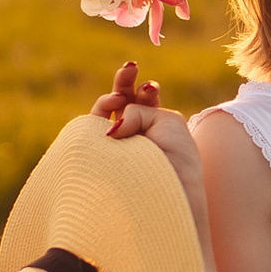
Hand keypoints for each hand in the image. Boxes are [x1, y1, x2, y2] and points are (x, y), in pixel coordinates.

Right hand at [91, 59, 209, 231]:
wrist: (166, 203)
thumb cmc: (177, 168)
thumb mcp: (168, 127)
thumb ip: (139, 112)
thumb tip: (111, 127)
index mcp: (158, 133)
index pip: (145, 105)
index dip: (145, 92)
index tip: (151, 88)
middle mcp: (136, 140)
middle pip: (123, 104)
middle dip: (124, 84)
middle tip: (130, 68)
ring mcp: (118, 151)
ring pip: (106, 114)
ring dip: (114, 93)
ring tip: (122, 85)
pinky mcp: (101, 160)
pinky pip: (93, 130)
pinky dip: (100, 112)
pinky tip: (112, 102)